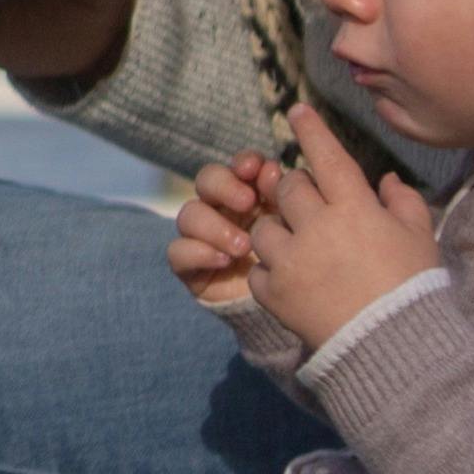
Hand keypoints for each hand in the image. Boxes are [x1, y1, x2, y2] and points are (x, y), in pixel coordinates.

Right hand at [167, 155, 278, 314]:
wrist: (290, 311)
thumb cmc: (295, 263)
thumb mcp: (294, 227)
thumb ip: (282, 197)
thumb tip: (271, 170)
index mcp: (251, 196)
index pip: (238, 167)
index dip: (242, 161)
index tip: (255, 167)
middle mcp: (222, 210)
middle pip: (206, 180)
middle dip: (224, 186)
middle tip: (247, 203)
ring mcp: (202, 237)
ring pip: (189, 214)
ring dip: (215, 225)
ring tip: (243, 246)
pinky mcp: (189, 266)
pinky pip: (177, 252)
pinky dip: (198, 252)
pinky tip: (224, 261)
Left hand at [242, 113, 435, 350]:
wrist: (394, 347)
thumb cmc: (413, 287)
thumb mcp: (420, 237)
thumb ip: (403, 201)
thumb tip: (387, 180)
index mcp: (354, 207)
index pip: (326, 156)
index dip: (310, 130)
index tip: (296, 111)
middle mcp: (317, 227)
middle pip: (289, 189)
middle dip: (296, 192)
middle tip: (312, 207)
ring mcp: (291, 260)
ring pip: (264, 227)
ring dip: (278, 231)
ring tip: (300, 248)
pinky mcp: (274, 293)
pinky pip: (259, 270)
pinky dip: (272, 272)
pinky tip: (294, 281)